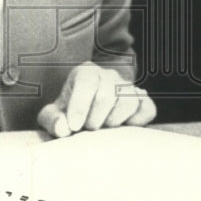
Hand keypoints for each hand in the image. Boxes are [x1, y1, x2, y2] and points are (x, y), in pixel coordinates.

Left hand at [37, 63, 155, 137]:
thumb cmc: (68, 114)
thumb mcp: (53, 115)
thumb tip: (63, 128)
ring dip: (114, 121)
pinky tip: (125, 127)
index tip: (74, 127)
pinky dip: (138, 120)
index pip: (86, 82)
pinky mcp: (142, 101)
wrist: (87, 114)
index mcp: (85, 72)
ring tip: (103, 127)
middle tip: (88, 128)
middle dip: (95, 119)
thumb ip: (52, 121)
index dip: (80, 106)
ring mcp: (127, 86)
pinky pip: (148, 109)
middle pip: (106, 95)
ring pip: (128, 101)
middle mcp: (108, 75)